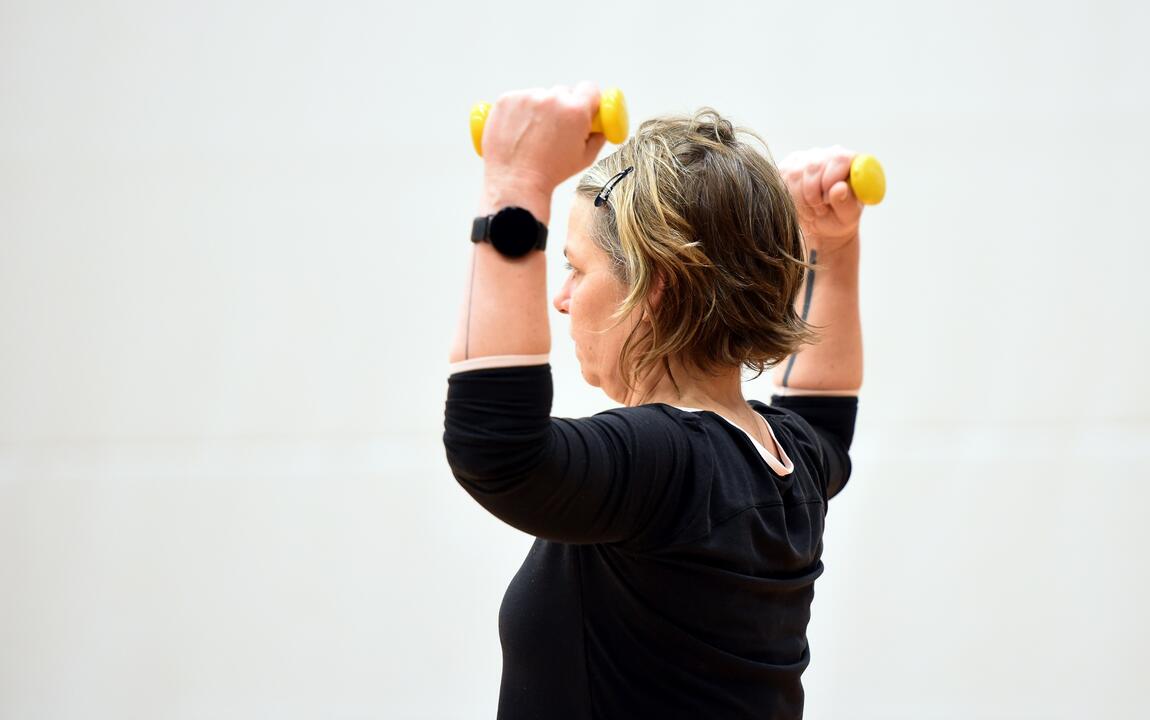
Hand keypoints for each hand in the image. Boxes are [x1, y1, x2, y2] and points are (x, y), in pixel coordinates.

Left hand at [480, 83, 607, 222]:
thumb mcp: (585, 158)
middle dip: (562, 108)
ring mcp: (526, 97)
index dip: (589, 101)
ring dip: (540, 109)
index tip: (584, 109)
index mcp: (576, 110)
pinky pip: (519, 99)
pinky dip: (520, 112)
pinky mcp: (506, 100)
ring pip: (540, 96)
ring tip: (533, 136)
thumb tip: (601, 125)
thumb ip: (598, 136)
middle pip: (563, 92)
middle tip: (556, 130)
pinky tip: (519, 132)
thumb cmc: (550, 173)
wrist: (515, 182)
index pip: (590, 89)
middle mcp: (552, 98)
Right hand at [779, 146, 862, 254]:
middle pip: (814, 166)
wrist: (822, 224)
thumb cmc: (840, 217)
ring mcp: (805, 158)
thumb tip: (840, 187)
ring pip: (795, 174)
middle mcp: (827, 154)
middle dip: (814, 194)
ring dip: (801, 199)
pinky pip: (782, 180)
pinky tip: (800, 204)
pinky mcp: (787, 167)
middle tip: (820, 210)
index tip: (827, 200)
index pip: (839, 159)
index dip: (831, 180)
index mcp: (849, 161)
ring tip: (812, 209)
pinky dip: (790, 198)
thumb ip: (846, 202)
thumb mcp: (848, 215)